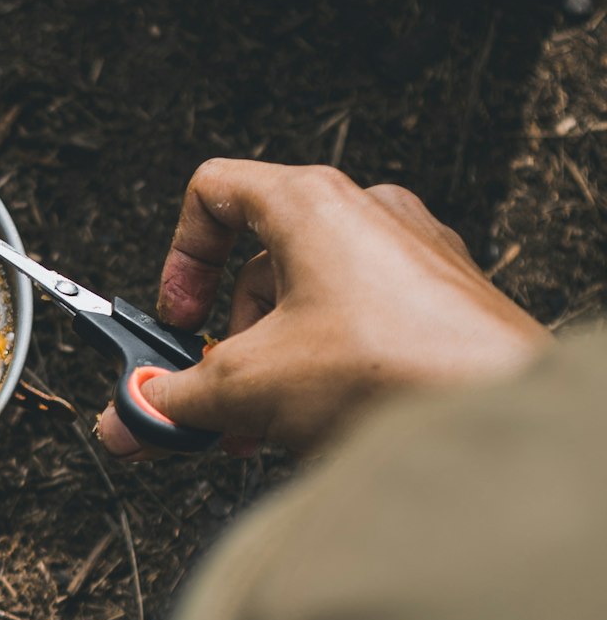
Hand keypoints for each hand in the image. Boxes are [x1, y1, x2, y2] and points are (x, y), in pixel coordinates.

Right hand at [95, 160, 548, 459]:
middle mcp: (366, 214)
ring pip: (311, 302)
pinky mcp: (441, 304)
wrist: (490, 410)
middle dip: (229, 342)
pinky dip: (325, 370)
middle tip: (216, 395)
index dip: (180, 259)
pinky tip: (319, 425)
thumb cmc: (390, 369)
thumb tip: (128, 415)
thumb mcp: (246, 387)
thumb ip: (171, 398)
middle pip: (262, 263)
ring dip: (274, 366)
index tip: (178, 319)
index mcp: (311, 204)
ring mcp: (410, 256)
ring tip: (267, 427)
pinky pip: (360, 325)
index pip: (215, 193)